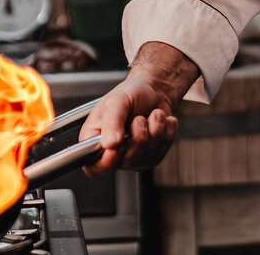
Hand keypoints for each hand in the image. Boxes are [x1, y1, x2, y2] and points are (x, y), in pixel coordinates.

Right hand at [78, 41, 199, 174]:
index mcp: (94, 140)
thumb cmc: (130, 94)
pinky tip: (160, 122)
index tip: (119, 145)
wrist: (154, 91)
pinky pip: (162, 152)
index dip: (107, 162)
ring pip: (147, 156)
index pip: (94, 167)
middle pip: (125, 162)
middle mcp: (112, 152)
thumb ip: (112, 122)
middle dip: (138, 137)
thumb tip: (109, 144)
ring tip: (151, 116)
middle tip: (139, 118)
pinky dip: (166, 133)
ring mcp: (132, 157)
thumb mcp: (117, 101)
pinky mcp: (150, 157)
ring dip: (155, 130)